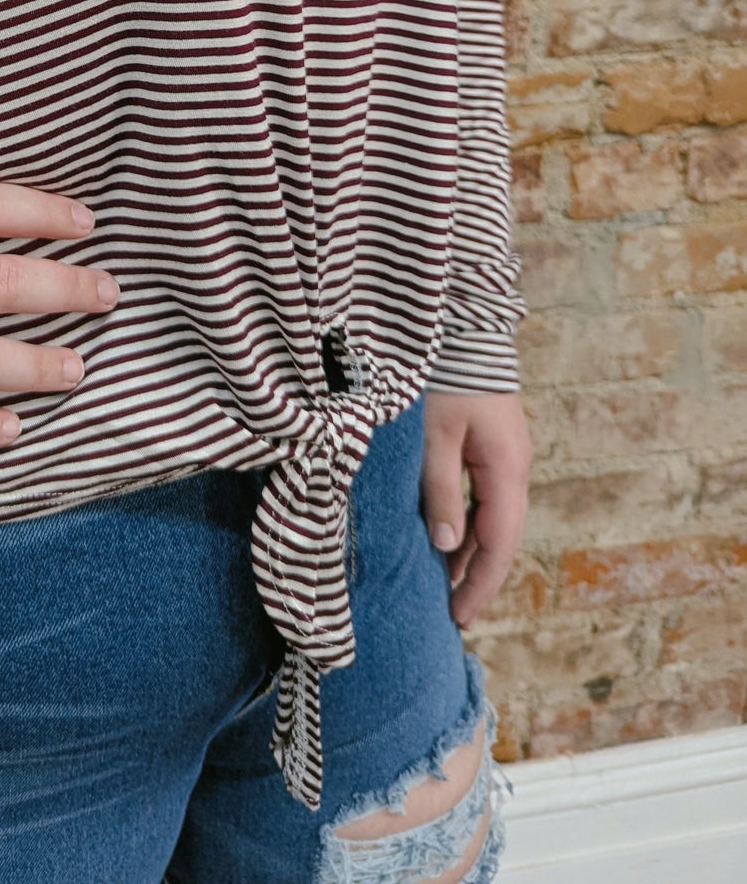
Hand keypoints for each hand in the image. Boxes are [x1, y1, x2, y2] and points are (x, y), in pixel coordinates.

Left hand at [420, 390, 532, 630]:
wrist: (465, 331)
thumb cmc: (446, 380)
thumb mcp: (434, 438)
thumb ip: (439, 492)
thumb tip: (445, 547)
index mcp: (507, 471)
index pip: (499, 544)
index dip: (480, 584)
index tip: (460, 617)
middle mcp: (514, 469)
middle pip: (500, 537)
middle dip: (477, 576)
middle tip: (453, 613)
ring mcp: (505, 458)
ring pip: (491, 519)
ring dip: (471, 552)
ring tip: (446, 586)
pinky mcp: (491, 448)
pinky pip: (483, 498)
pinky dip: (467, 524)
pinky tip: (447, 541)